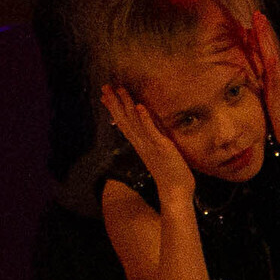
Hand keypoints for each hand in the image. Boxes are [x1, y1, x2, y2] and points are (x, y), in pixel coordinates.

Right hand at [101, 83, 192, 204]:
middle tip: (105, 87)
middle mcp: (141, 143)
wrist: (175, 192)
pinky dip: (144, 118)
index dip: (114, 109)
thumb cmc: (170, 175)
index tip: (105, 96)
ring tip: (119, 90)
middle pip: (124, 120)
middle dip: (115, 103)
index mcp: (139, 145)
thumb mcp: (159, 156)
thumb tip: (149, 135)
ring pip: (134, 122)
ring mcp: (150, 145)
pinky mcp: (162, 147)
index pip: (123, 123)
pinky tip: (139, 106)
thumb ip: (153, 143)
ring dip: (126, 105)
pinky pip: (151, 131)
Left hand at [241, 18, 279, 144]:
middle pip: (266, 50)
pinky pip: (273, 73)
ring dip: (265, 38)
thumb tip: (274, 85)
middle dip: (261, 32)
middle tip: (256, 14)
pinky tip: (266, 51)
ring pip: (269, 55)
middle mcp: (274, 78)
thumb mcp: (272, 104)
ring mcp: (277, 82)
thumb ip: (271, 93)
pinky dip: (270, 61)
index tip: (249, 27)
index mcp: (270, 81)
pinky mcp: (278, 91)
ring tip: (259, 21)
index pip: (262, 57)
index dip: (257, 42)